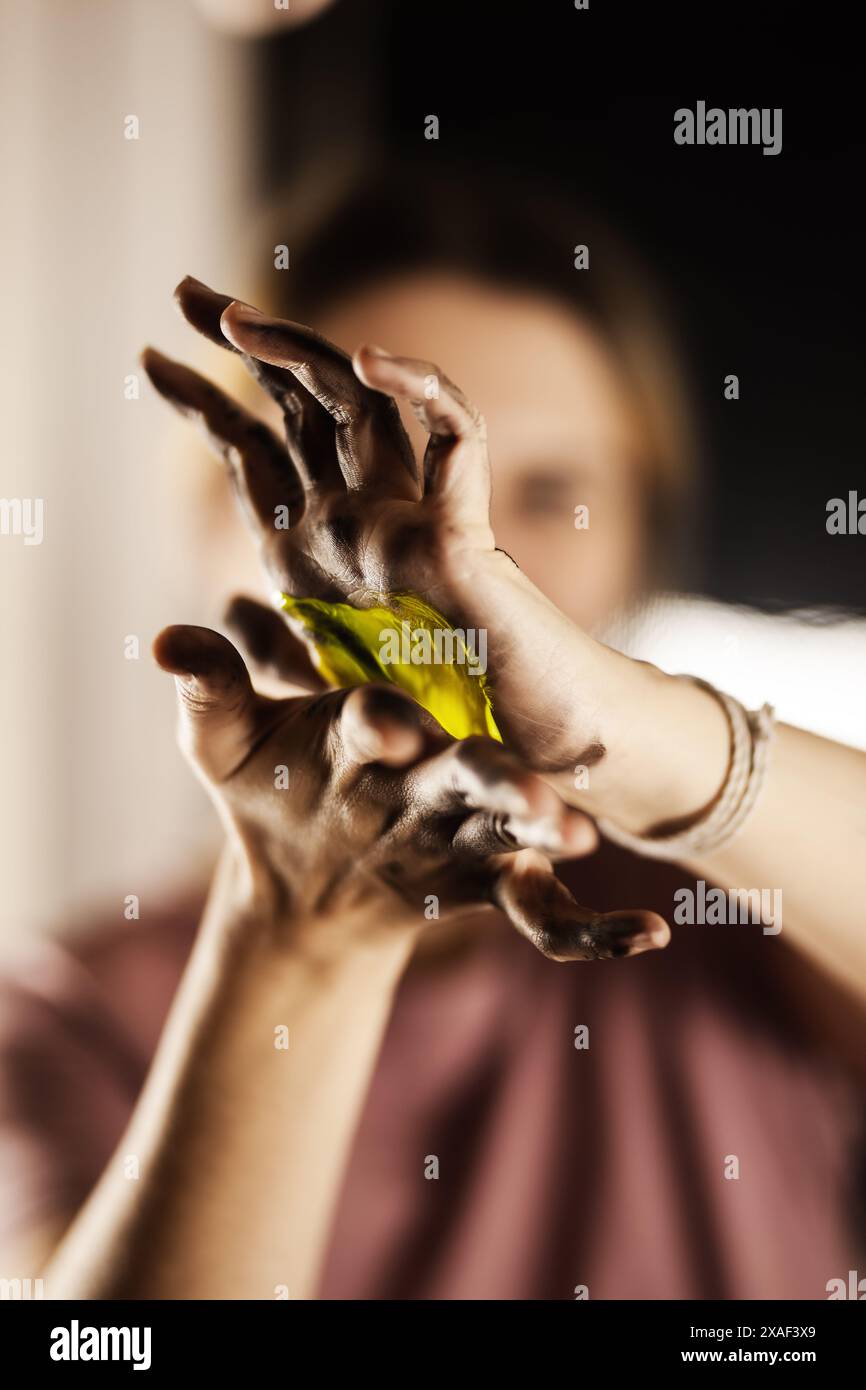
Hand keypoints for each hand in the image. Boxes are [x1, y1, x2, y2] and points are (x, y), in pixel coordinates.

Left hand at [143, 277, 616, 772]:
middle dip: (247, 339)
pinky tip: (370, 363)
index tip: (147, 361)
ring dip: (303, 351)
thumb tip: (211, 615)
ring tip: (238, 321)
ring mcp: (410, 522)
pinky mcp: (465, 539)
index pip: (253, 447)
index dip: (202, 402)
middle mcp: (360, 519)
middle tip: (186, 290)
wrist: (504, 776)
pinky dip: (424, 394)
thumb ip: (260, 655)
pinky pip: (457, 442)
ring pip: (363, 403)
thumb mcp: (310, 691)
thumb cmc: (420, 737)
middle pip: (302, 400)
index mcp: (318, 548)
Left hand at [153, 610, 668, 960]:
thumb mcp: (226, 745)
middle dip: (489, 776)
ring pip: (512, 825)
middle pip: (466, 767)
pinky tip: (646, 936)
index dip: (380, 721)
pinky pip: (548, 908)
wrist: (299, 875)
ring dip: (543, 830)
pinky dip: (597, 927)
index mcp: (369, 719)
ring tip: (575, 840)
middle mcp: (429, 764)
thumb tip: (166, 637)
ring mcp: (464, 826)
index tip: (382, 723)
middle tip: (516, 785)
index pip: (378, 716)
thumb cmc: (266, 789)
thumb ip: (211, 687)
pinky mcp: (487, 883)